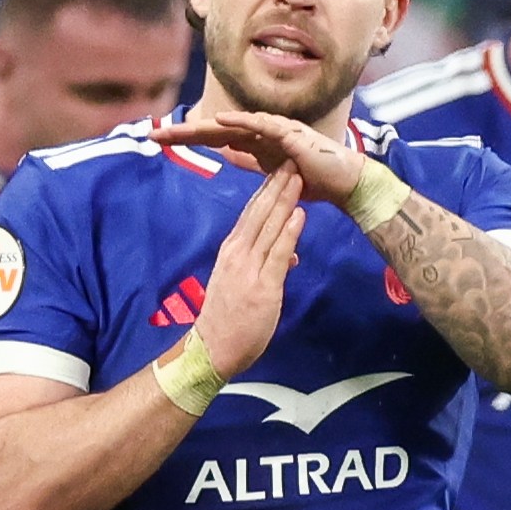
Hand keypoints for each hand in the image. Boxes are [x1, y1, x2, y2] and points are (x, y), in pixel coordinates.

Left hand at [152, 105, 365, 207]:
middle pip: (215, 129)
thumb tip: (227, 154)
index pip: (213, 139)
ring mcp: (275, 130)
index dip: (186, 139)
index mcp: (254, 142)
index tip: (158, 142)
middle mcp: (261, 131)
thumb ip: (250, 161)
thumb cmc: (311, 179)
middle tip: (153, 135)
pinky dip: (242, 122)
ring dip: (204, 126)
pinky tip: (221, 121)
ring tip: (178, 129)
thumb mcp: (270, 174)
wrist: (343, 184)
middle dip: (183, 132)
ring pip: (233, 125)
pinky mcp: (290, 135)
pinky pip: (262, 125)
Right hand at [185, 163, 300, 379]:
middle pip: (260, 212)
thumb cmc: (226, 321)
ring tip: (298, 174)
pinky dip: (289, 232)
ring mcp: (249, 269)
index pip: (251, 214)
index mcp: (231, 251)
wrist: (211, 350)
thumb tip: (289, 258)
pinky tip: (299, 213)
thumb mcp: (243, 286)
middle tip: (292, 159)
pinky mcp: (262, 287)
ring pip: (269, 226)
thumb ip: (265, 267)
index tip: (280, 170)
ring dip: (285, 199)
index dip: (267, 190)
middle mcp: (237, 254)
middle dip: (277, 185)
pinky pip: (278, 253)